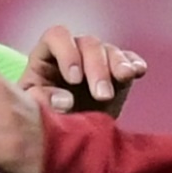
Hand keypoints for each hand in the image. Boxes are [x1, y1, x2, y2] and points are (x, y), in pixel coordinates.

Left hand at [21, 26, 147, 117]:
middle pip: (89, 44)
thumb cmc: (43, 119)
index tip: (74, 80)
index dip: (67, 53)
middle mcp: (74, 52)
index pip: (58, 37)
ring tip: (125, 78)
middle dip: (97, 68)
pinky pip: (129, 60)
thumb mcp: (32, 112)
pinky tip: (139, 71)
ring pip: (110, 51)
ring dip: (118, 65)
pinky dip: (134, 64)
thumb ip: (41, 100)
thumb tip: (65, 99)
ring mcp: (97, 60)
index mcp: (47, 55)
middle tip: (102, 95)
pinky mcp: (117, 73)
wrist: (65, 135)